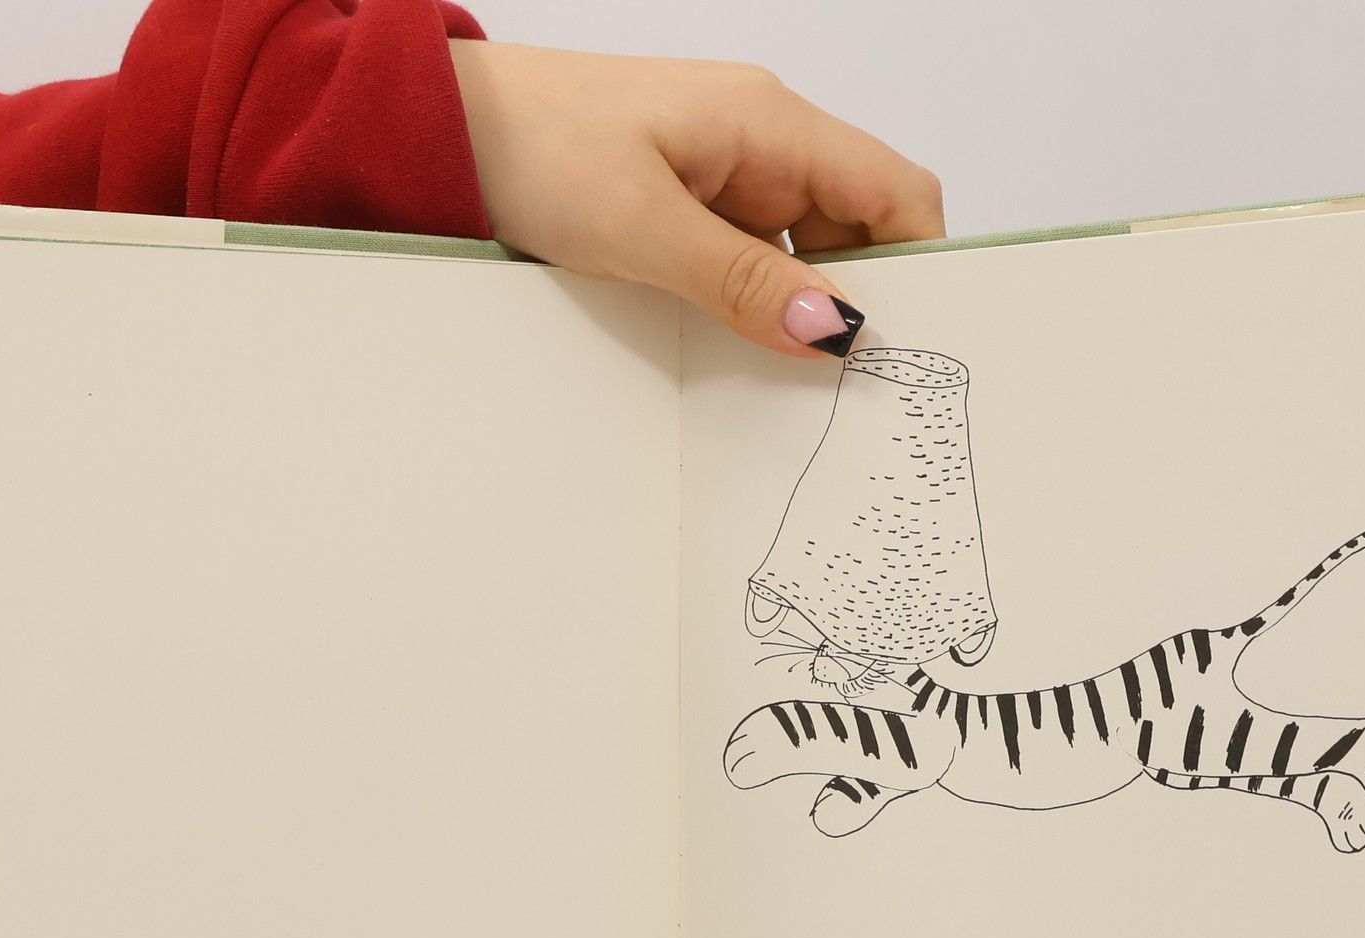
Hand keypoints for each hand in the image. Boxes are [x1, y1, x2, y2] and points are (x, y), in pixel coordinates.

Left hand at [450, 42, 943, 356]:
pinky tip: (738, 351)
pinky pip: (752, 260)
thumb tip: (833, 330)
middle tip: (847, 387)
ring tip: (789, 381)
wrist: (446, 129)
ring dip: (799, 310)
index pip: (895, 191)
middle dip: (859, 302)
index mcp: (770, 124)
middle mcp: (762, 142)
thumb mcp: (642, 228)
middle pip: (860, 227)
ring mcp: (726, 174)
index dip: (918, 268)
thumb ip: (742, 281)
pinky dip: (756, 305)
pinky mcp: (690, 205)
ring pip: (805, 250)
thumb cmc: (533, 149)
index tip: (906, 347)